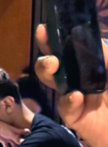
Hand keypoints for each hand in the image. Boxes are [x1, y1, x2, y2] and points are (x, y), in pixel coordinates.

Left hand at [0, 118, 26, 146]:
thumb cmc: (2, 128)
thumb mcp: (11, 134)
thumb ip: (17, 139)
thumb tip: (24, 142)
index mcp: (16, 131)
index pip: (24, 132)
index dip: (28, 134)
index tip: (34, 136)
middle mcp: (13, 134)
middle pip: (19, 140)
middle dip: (22, 145)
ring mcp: (7, 137)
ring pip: (13, 144)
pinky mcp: (2, 139)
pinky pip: (6, 146)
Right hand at [35, 24, 107, 146]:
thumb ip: (106, 54)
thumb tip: (86, 35)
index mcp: (93, 66)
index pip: (71, 48)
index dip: (56, 37)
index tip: (44, 28)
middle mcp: (81, 79)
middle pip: (55, 64)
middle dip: (46, 54)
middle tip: (49, 51)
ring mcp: (76, 98)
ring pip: (53, 82)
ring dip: (48, 72)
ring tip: (52, 64)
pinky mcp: (75, 118)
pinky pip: (65, 108)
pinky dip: (67, 101)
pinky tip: (75, 97)